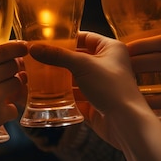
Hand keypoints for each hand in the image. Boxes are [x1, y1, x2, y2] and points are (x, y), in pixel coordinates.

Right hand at [0, 41, 27, 150]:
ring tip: (0, 90)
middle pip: (13, 66)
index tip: (24, 47)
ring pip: (17, 84)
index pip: (4, 50)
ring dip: (11, 86)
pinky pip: (13, 108)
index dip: (18, 47)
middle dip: (13, 67)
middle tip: (9, 70)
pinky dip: (7, 109)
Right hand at [29, 31, 147, 146]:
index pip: (85, 37)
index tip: (47, 39)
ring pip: (76, 79)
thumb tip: (34, 48)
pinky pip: (76, 96)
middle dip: (60, 60)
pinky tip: (48, 95)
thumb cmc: (112, 88)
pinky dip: (64, 96)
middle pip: (78, 58)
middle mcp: (108, 65)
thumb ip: (57, 56)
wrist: (126, 122)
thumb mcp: (82, 65)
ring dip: (60, 79)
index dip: (67, 38)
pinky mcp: (96, 103)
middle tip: (39, 58)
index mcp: (111, 49)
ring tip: (39, 76)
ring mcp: (101, 86)